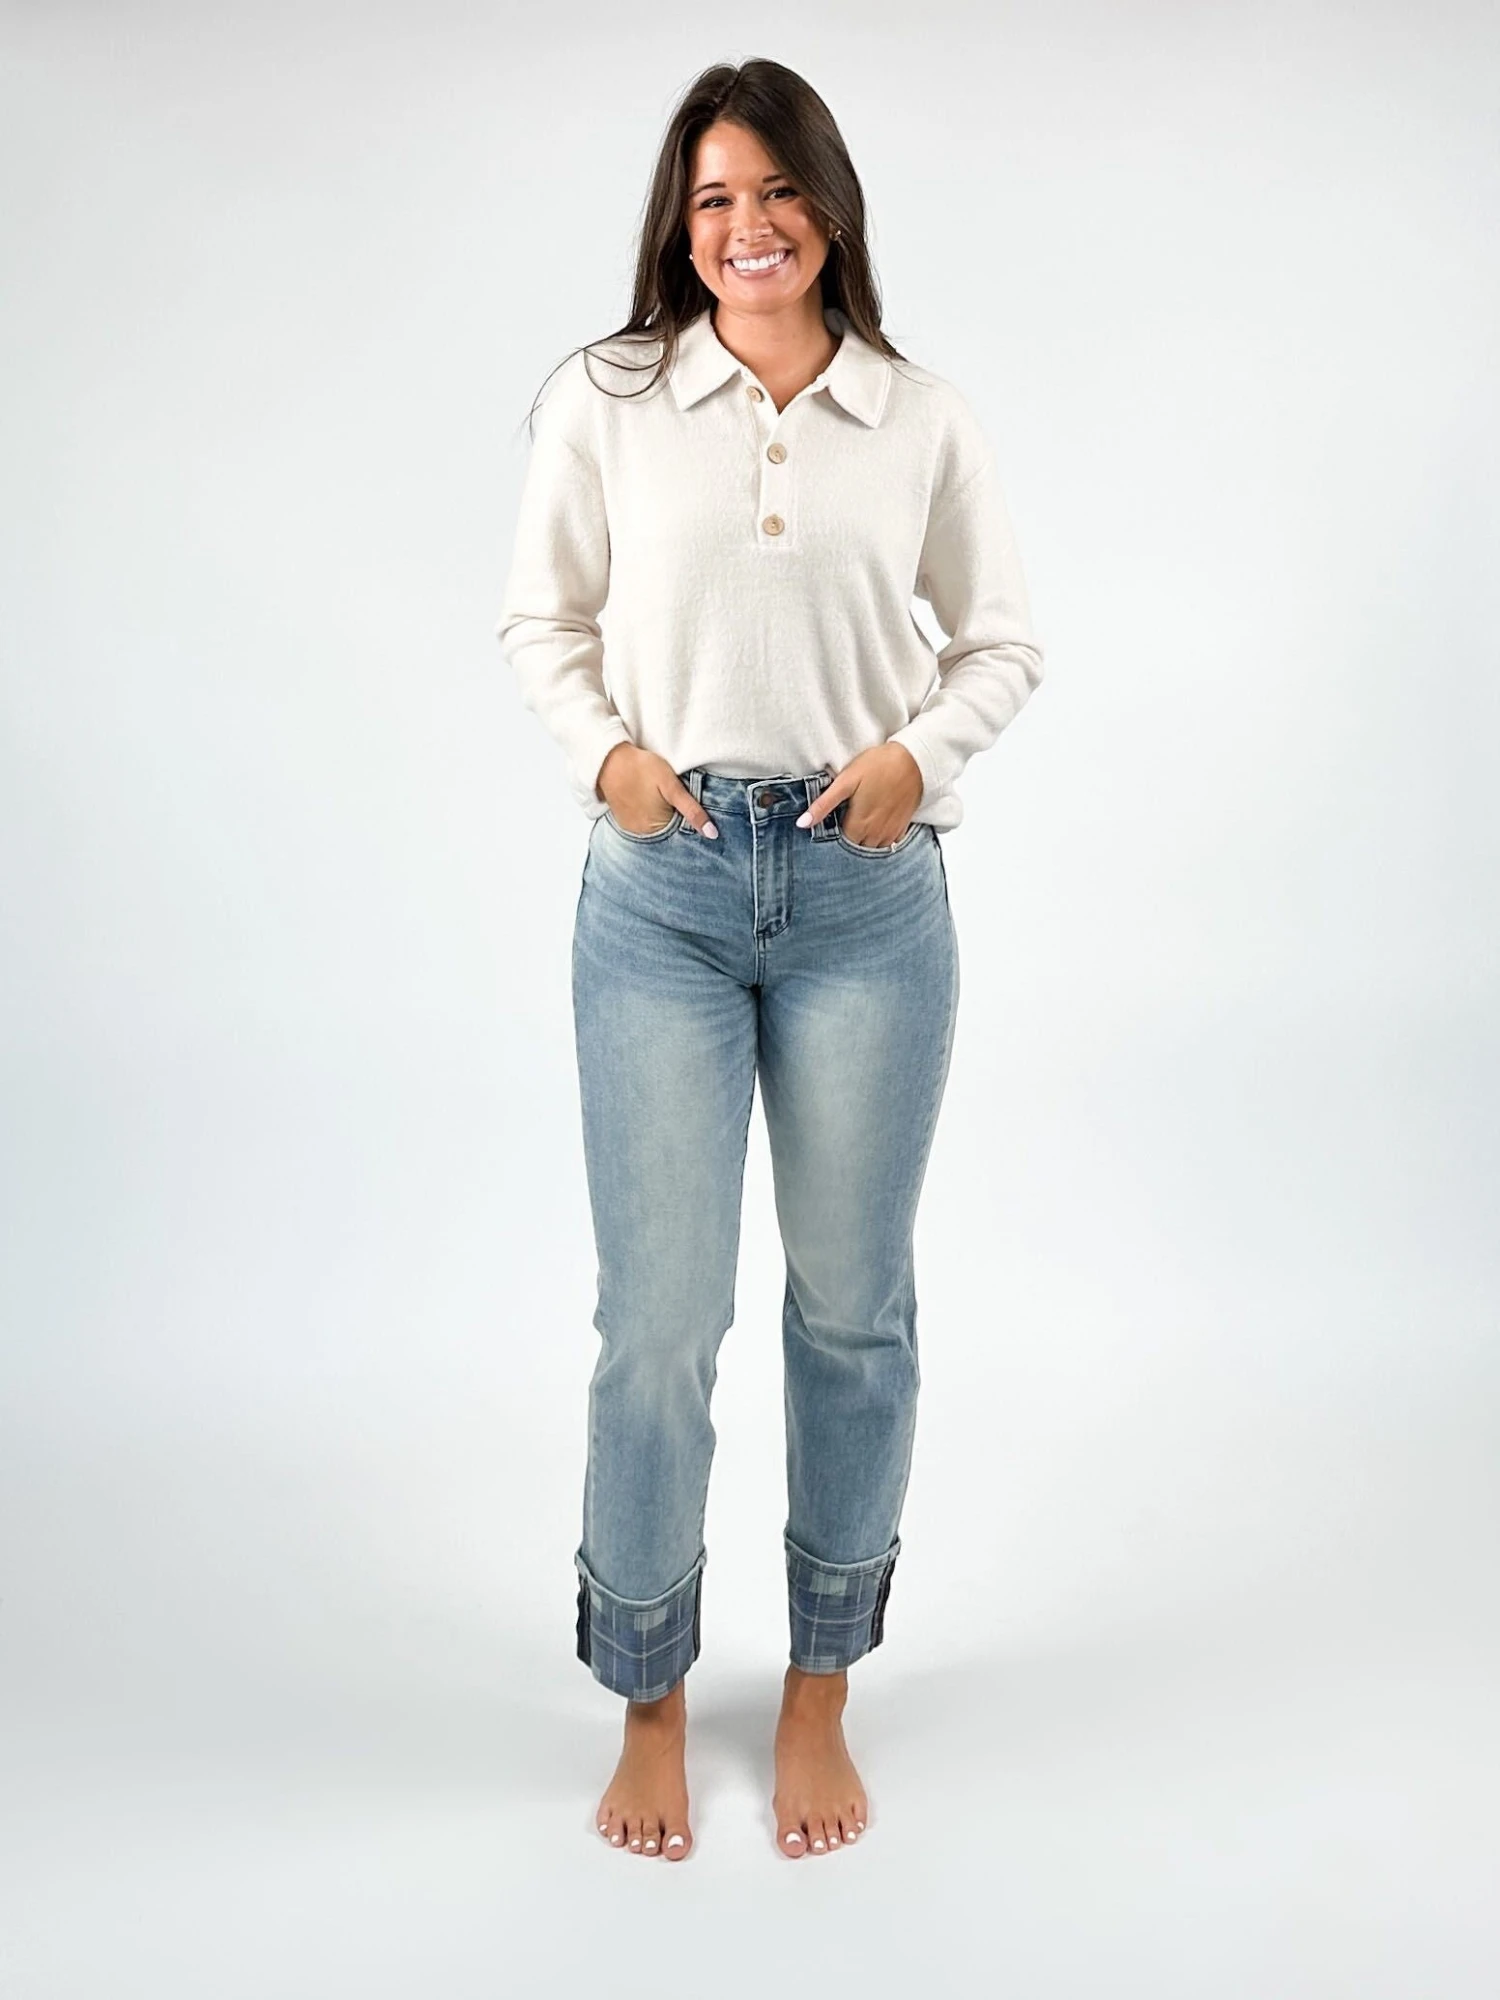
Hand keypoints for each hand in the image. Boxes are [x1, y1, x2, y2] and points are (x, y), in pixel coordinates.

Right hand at [597, 744, 718, 837]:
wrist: (608, 758)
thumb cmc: (642, 768)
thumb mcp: (672, 786)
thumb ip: (692, 810)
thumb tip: (712, 834)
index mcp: (655, 828)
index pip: (681, 833)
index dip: (688, 819)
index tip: (686, 803)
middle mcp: (641, 834)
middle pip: (668, 831)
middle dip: (675, 818)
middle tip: (669, 795)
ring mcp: (630, 828)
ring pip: (656, 827)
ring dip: (661, 816)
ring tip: (656, 796)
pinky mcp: (623, 820)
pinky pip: (642, 822)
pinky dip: (648, 814)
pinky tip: (647, 799)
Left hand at [797, 743, 922, 844]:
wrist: (915, 760)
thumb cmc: (878, 766)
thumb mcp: (845, 781)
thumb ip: (824, 805)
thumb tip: (802, 824)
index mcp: (858, 825)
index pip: (840, 844)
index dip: (833, 834)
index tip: (833, 821)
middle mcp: (875, 835)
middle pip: (856, 848)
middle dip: (849, 838)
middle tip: (847, 818)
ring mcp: (890, 833)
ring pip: (872, 848)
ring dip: (865, 840)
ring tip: (862, 821)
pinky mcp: (903, 828)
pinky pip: (889, 844)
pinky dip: (881, 838)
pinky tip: (878, 823)